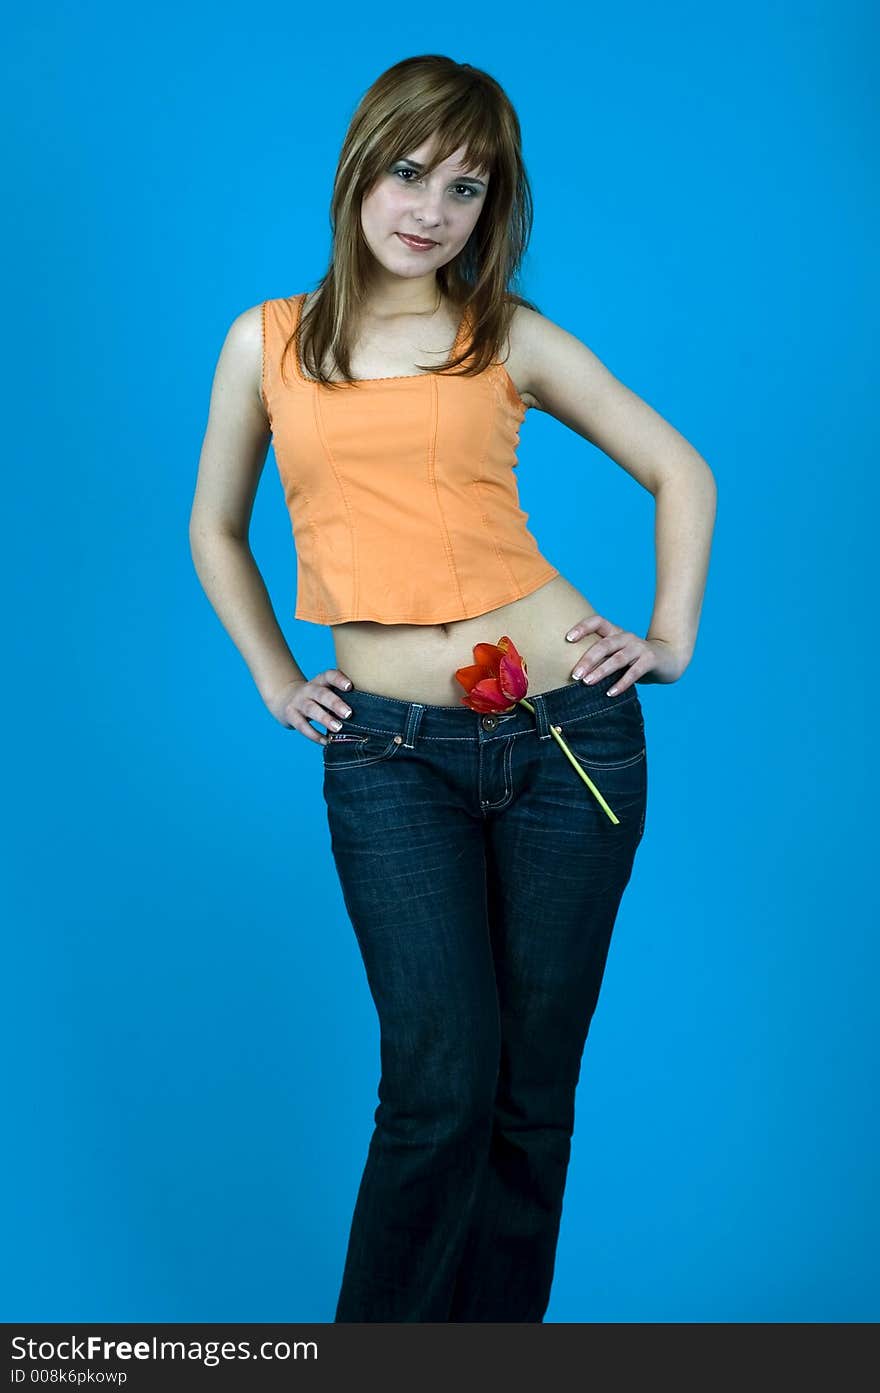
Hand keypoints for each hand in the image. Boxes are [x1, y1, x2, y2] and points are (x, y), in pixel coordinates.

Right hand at [266, 670, 355, 744]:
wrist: (286, 699)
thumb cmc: (317, 698)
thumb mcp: (326, 691)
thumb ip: (341, 697)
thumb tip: (367, 713)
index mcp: (320, 681)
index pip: (329, 676)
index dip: (339, 679)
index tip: (350, 686)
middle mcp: (308, 689)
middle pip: (321, 694)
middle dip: (335, 703)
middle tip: (349, 713)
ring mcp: (298, 702)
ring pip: (311, 709)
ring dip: (325, 719)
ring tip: (338, 728)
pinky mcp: (291, 715)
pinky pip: (302, 726)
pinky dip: (315, 735)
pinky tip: (326, 741)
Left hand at [565, 614, 686, 694]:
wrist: (669, 659)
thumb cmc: (634, 659)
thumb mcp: (616, 654)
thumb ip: (600, 658)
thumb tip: (572, 673)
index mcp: (615, 632)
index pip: (597, 622)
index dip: (582, 627)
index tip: (567, 639)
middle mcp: (626, 637)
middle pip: (604, 645)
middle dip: (588, 659)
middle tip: (575, 674)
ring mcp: (639, 648)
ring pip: (617, 658)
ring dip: (601, 671)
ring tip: (587, 683)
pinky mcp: (650, 660)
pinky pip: (634, 672)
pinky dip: (621, 683)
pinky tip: (610, 693)